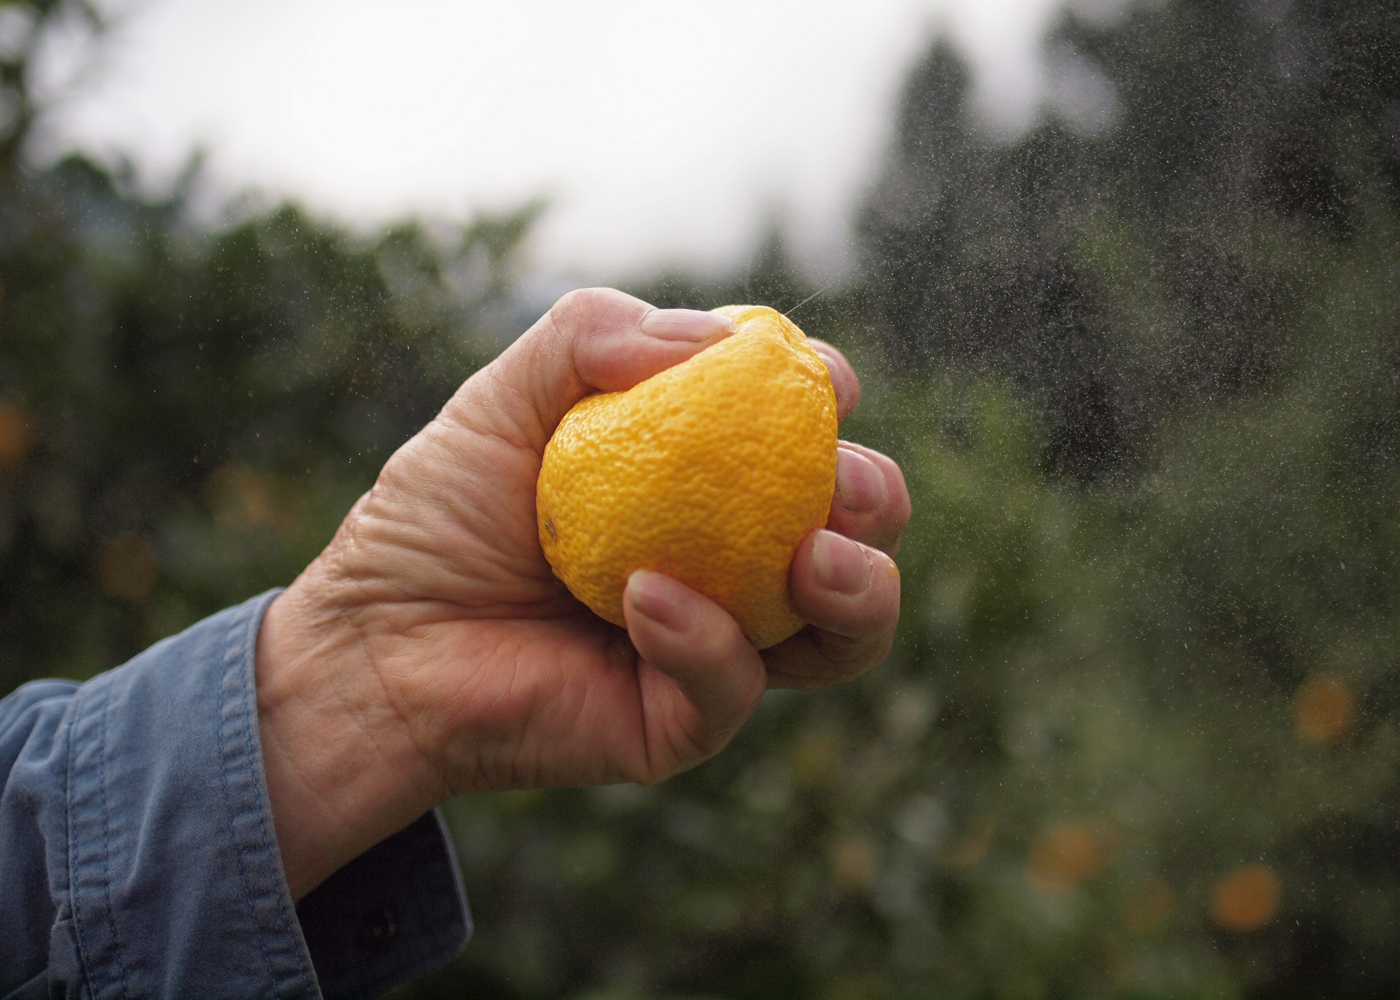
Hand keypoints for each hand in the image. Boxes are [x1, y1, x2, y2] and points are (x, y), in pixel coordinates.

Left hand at [254, 289, 909, 897]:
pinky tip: (646, 598)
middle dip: (876, 501)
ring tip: (815, 557)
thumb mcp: (504, 396)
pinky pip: (734, 686)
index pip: (799, 439)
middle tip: (843, 484)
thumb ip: (592, 334)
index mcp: (700, 483)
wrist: (372, 639)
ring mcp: (715, 646)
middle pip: (854, 535)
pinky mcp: (682, 721)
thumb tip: (716, 338)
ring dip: (859, 590)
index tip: (824, 379)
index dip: (829, 403)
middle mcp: (727, 563)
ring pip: (843, 634)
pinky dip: (707, 640)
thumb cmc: (437, 516)